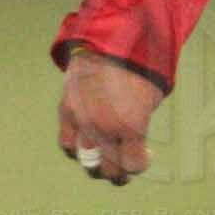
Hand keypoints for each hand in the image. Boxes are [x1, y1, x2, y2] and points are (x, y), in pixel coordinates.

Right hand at [57, 51, 161, 184]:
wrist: (112, 41)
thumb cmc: (138, 70)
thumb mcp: (148, 101)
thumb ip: (138, 129)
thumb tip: (131, 149)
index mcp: (131, 126)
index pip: (132, 165)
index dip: (139, 165)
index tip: (143, 157)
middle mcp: (104, 128)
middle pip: (107, 170)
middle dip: (117, 172)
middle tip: (122, 167)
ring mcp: (82, 121)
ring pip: (84, 160)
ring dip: (95, 162)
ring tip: (103, 157)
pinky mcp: (66, 111)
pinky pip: (67, 143)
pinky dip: (76, 147)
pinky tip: (86, 142)